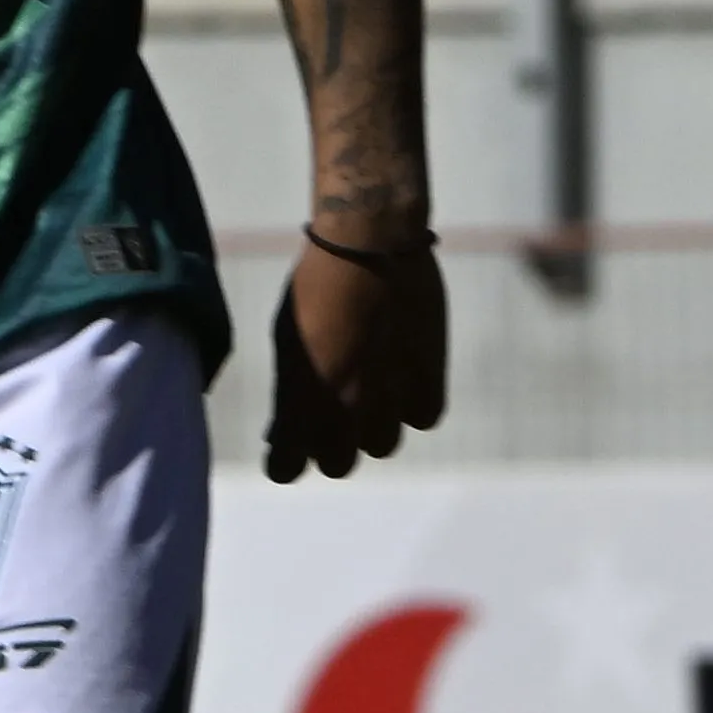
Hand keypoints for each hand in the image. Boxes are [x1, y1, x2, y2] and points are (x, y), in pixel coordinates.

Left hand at [263, 235, 446, 482]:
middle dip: (330, 442)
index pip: (285, 469)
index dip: (285, 457)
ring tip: (368, 384)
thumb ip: (289, 393)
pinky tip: (401, 374)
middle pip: (336, 464)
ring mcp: (389, 400)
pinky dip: (412, 404)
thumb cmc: (315, 287)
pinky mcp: (429, 380)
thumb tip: (283, 433)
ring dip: (372, 425)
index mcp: (300, 403)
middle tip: (330, 408)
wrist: (370, 244)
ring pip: (381, 444)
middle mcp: (345, 412)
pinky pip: (422, 417)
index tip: (287, 442)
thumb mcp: (286, 342)